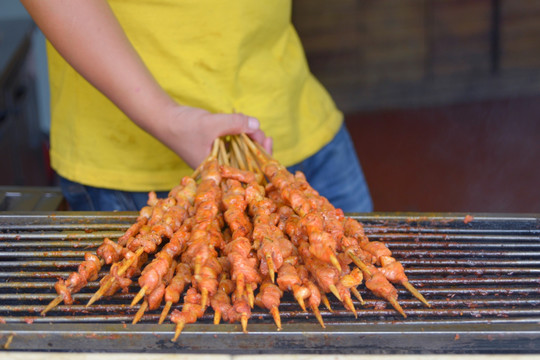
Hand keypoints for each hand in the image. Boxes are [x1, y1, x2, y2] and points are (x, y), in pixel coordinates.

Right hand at [154, 105, 272, 168]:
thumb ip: (235, 124)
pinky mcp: (217, 150)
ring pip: (242, 155)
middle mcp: (218, 169)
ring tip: (256, 128)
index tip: (267, 146)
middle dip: (258, 150)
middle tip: (264, 135)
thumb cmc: (184, 126)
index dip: (260, 163)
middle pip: (246, 165)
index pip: (244, 175)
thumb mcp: (212, 123)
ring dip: (251, 142)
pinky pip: (235, 147)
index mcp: (216, 172)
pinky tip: (248, 128)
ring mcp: (218, 159)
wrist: (164, 119)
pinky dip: (243, 138)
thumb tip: (257, 124)